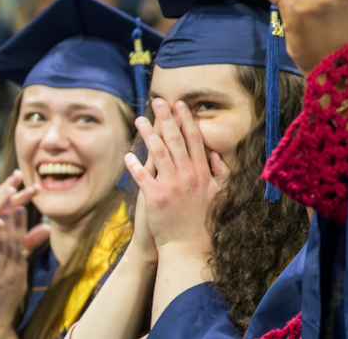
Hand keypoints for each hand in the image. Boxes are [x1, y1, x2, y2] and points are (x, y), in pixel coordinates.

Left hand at [123, 99, 230, 253]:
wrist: (190, 247)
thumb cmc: (204, 222)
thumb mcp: (219, 195)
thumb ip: (220, 172)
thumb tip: (213, 152)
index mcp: (202, 173)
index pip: (194, 139)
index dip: (186, 120)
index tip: (179, 105)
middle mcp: (188, 176)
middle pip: (175, 140)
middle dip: (166, 118)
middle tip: (158, 101)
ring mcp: (172, 186)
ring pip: (159, 153)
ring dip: (148, 134)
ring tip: (140, 119)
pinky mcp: (156, 198)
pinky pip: (143, 176)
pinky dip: (135, 164)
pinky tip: (128, 154)